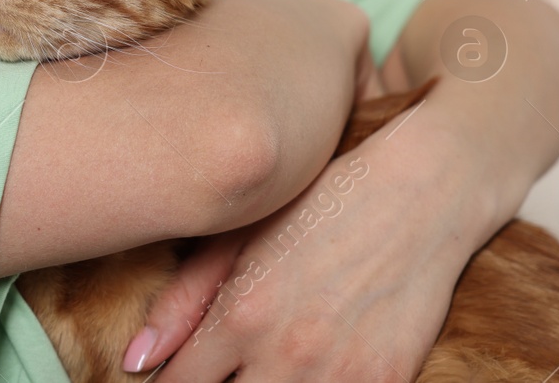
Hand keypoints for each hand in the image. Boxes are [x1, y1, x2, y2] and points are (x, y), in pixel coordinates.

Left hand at [135, 102, 474, 380]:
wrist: (422, 194)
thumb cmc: (319, 205)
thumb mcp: (238, 237)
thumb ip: (181, 302)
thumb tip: (135, 361)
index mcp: (242, 316)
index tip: (175, 377)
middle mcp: (288, 355)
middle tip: (219, 372)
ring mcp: (342, 377)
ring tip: (258, 369)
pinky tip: (305, 372)